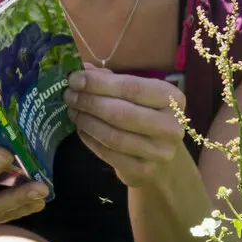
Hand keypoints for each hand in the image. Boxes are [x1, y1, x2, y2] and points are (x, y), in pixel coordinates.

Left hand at [65, 66, 194, 188]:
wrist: (163, 159)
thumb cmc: (146, 116)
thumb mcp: (136, 94)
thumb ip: (110, 80)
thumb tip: (81, 70)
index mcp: (172, 98)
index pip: (132, 87)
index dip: (99, 83)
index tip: (74, 79)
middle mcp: (171, 125)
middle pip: (122, 113)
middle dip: (90, 102)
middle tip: (69, 96)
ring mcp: (159, 152)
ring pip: (113, 136)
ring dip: (87, 122)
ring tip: (73, 111)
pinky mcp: (144, 171)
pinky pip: (109, 154)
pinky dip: (90, 140)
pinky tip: (81, 129)